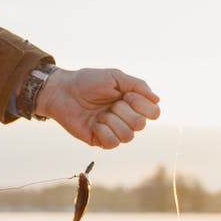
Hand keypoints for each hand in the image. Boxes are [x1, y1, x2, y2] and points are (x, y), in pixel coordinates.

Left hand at [35, 67, 159, 148]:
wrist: (63, 91)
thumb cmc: (88, 81)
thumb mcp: (115, 77)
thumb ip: (138, 85)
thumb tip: (157, 100)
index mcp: (132, 103)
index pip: (154, 113)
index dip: (142, 105)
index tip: (126, 95)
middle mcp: (126, 118)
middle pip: (140, 125)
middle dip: (124, 111)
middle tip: (110, 103)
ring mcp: (113, 130)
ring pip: (127, 136)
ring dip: (112, 121)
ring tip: (100, 114)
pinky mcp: (100, 140)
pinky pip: (112, 143)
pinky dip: (103, 131)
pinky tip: (94, 123)